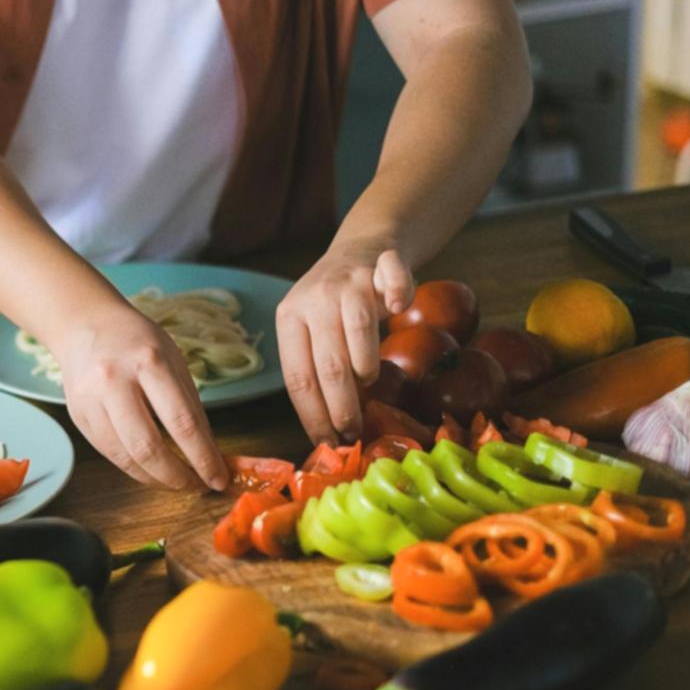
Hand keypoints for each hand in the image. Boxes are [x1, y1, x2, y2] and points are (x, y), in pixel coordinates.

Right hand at [48, 302, 229, 490]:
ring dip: (156, 479)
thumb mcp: (173, 360)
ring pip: (126, 457)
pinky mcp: (78, 416)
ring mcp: (91, 400)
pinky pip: (110, 454)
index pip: (182, 422)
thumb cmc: (136, 342)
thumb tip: (209, 454)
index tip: (219, 477)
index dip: (203, 457)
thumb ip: (190, 406)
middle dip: (178, 477)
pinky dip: (134, 468)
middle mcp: (114, 381)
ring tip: (177, 481)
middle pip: (148, 447)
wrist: (85, 325)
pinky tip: (151, 470)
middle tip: (198, 486)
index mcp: (148, 362)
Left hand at [276, 242, 415, 444]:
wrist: (362, 247)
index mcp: (289, 316)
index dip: (313, 414)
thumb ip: (316, 366)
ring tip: (369, 380)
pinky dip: (400, 293)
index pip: (297, 377)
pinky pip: (394, 279)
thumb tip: (328, 429)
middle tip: (352, 432)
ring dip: (366, 365)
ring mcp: (350, 279)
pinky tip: (400, 308)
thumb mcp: (311, 330)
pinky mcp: (383, 264)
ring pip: (357, 328)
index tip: (325, 442)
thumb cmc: (333, 305)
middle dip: (341, 406)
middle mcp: (316, 297)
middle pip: (328, 363)